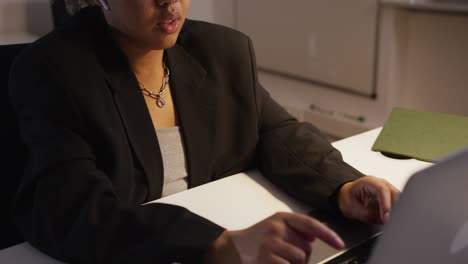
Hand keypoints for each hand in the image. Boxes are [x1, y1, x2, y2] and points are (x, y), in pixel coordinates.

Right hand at [205, 212, 344, 263]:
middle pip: (306, 247)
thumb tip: (315, 235)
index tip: (339, 243)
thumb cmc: (254, 240)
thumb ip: (294, 230)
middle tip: (285, 256)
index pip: (310, 224)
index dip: (327, 234)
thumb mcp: (274, 228)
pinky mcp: (266, 259)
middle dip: (302, 256)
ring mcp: (271, 244)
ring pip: (300, 258)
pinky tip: (274, 263)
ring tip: (279, 261)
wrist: (229, 249)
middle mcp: (276, 228)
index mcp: (280, 219)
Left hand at [338, 176, 399, 223]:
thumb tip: (384, 220)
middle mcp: (381, 183)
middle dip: (394, 209)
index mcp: (369, 182)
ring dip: (395, 211)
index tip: (386, 217)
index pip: (382, 190)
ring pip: (399, 200)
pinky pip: (398, 205)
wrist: (347, 196)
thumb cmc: (348, 199)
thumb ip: (368, 215)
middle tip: (389, 222)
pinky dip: (395, 213)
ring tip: (389, 222)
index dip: (386, 204)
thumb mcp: (352, 209)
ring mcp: (388, 190)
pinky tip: (390, 220)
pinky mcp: (391, 198)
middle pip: (395, 194)